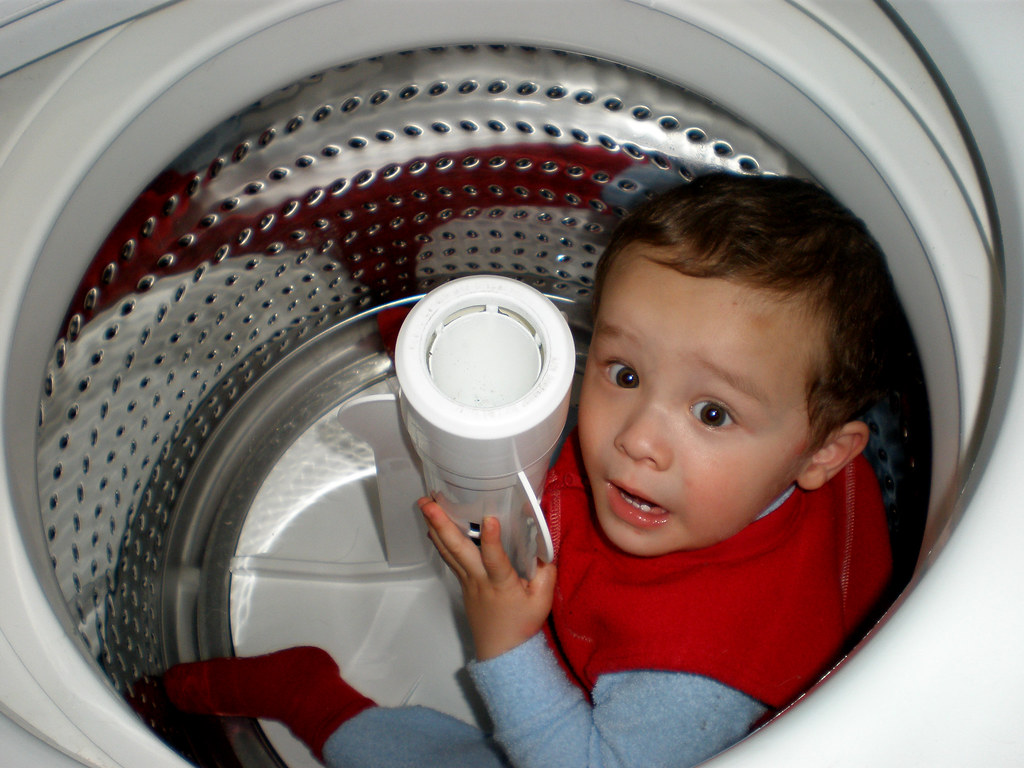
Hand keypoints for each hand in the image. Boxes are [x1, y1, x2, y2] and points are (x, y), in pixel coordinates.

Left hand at [420, 497, 555, 660]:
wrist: (500, 652)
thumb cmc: (521, 625)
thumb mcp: (542, 601)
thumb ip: (546, 572)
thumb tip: (544, 544)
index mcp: (501, 584)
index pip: (495, 559)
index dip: (492, 539)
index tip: (489, 517)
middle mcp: (479, 579)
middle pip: (458, 550)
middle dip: (442, 524)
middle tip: (429, 503)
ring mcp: (467, 580)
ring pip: (448, 551)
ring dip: (435, 527)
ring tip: (424, 505)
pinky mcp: (462, 582)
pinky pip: (449, 558)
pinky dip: (440, 540)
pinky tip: (432, 527)